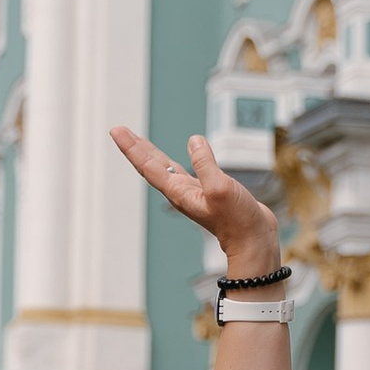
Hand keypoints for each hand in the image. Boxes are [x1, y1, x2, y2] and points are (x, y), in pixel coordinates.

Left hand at [109, 125, 283, 280]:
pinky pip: (185, 169)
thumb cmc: (237, 220)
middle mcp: (181, 192)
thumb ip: (206, 164)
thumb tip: (194, 141)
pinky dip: (179, 158)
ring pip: (166, 167)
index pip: (149, 165)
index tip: (117, 131)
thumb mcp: (220, 188)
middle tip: (118, 130)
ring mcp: (193, 191)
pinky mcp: (208, 190)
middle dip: (135, 147)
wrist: (252, 240)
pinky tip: (182, 152)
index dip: (132, 147)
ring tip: (138, 139)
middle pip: (152, 165)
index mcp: (179, 192)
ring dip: (151, 152)